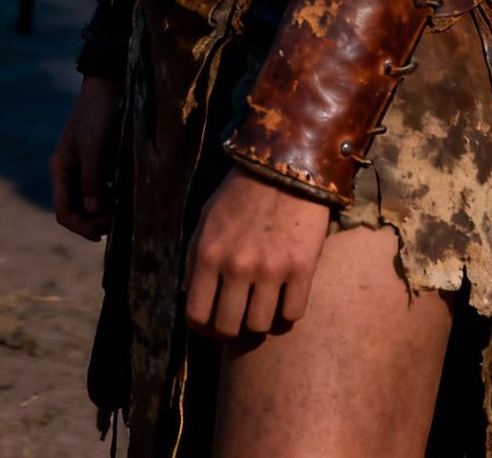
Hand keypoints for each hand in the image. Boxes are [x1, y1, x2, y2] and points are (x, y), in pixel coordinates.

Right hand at [51, 76, 122, 240]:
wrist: (110, 86)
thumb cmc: (97, 114)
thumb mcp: (93, 147)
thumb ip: (91, 179)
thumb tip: (91, 212)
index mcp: (61, 170)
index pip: (64, 212)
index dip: (81, 227)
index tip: (102, 233)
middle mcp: (71, 173)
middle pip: (78, 211)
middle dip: (95, 222)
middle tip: (118, 223)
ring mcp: (87, 168)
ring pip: (93, 202)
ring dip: (106, 212)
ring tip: (124, 213)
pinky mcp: (103, 162)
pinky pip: (105, 189)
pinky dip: (114, 198)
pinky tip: (127, 198)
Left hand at [183, 167, 330, 338]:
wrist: (286, 163)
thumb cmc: (241, 192)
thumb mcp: (207, 219)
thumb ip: (194, 258)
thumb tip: (188, 294)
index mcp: (209, 254)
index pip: (197, 316)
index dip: (203, 328)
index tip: (213, 324)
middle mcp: (237, 266)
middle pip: (228, 328)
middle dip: (231, 327)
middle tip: (240, 314)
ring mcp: (271, 269)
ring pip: (261, 326)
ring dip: (260, 319)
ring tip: (263, 303)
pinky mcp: (302, 268)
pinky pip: (292, 314)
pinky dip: (287, 312)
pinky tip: (285, 295)